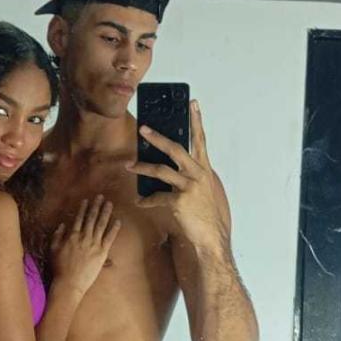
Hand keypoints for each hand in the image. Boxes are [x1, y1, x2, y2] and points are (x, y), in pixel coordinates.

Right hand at [49, 195, 121, 295]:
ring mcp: (94, 244)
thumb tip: (62, 225)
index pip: (79, 218)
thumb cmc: (59, 267)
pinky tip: (118, 221)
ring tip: (109, 204)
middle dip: (96, 206)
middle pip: (91, 218)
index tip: (87, 200)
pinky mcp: (102, 252)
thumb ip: (57, 236)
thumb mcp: (53, 249)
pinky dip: (114, 229)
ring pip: (101, 225)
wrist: (69, 282)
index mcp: (72, 236)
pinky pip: (109, 238)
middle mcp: (84, 237)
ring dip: (105, 213)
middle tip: (100, 197)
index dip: (83, 208)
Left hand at [129, 101, 228, 250]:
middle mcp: (198, 174)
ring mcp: (189, 187)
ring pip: (161, 170)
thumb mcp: (204, 189)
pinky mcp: (179, 202)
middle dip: (157, 137)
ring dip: (142, 166)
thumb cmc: (207, 213)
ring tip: (130, 165)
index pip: (200, 139)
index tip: (192, 103)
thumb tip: (171, 165)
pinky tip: (140, 202)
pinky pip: (156, 197)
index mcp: (205, 169)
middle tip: (143, 128)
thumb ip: (191, 175)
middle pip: (175, 149)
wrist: (211, 237)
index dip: (196, 120)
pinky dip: (146, 200)